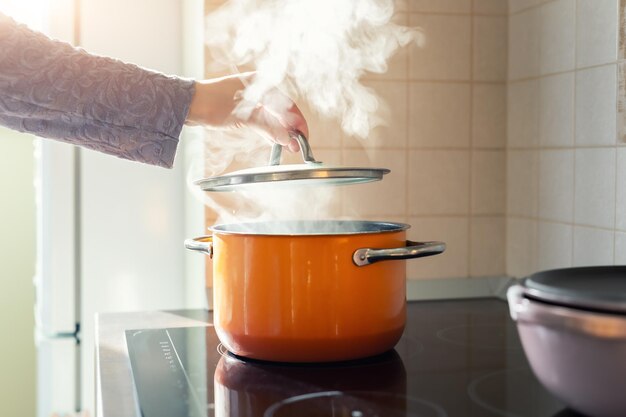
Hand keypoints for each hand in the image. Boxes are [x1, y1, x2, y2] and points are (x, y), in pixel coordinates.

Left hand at [185, 73, 307, 151]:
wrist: (187, 104)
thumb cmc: (212, 103)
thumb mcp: (244, 117)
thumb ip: (269, 128)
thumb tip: (287, 139)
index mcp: (262, 83)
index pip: (288, 104)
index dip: (297, 122)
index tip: (302, 137)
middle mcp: (259, 89)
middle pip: (282, 111)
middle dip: (290, 129)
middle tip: (297, 146)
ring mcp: (251, 99)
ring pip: (273, 117)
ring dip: (281, 132)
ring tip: (288, 147)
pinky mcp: (244, 110)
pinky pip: (262, 121)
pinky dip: (269, 131)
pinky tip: (276, 141)